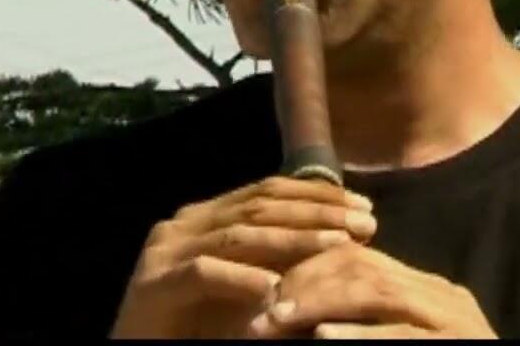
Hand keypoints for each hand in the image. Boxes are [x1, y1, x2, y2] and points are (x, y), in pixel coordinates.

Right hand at [109, 176, 376, 338]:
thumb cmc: (196, 327)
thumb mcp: (246, 286)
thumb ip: (277, 259)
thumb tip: (341, 235)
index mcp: (205, 217)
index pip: (266, 192)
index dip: (316, 195)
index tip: (362, 205)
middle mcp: (184, 223)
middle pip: (259, 206)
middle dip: (317, 212)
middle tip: (364, 220)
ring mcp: (165, 251)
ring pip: (239, 235)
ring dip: (294, 238)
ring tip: (339, 243)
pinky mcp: (154, 285)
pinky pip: (204, 273)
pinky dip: (242, 279)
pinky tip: (276, 288)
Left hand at [247, 241, 497, 338]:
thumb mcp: (390, 335)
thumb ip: (355, 319)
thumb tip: (284, 310)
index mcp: (423, 288)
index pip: (359, 257)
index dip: (307, 267)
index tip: (262, 288)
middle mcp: (441, 295)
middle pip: (364, 267)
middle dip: (307, 283)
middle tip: (262, 308)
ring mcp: (455, 320)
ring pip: (380, 292)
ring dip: (322, 304)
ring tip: (280, 317)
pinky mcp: (459, 345)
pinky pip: (403, 334)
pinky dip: (361, 335)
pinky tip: (325, 336)